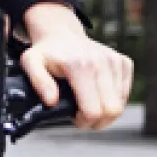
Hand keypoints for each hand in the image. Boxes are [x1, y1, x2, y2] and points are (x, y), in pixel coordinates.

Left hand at [19, 2, 133, 130]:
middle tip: (84, 117)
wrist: (61, 34)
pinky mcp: (124, 62)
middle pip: (111, 110)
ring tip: (89, 106)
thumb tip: (51, 101)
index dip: (84, 122)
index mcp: (79, 66)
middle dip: (97, 122)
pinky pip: (126, 93)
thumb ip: (38, 83)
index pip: (93, 110)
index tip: (74, 118)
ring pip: (121, 105)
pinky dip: (114, 100)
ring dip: (106, 112)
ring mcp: (115, 61)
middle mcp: (101, 62)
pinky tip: (98, 95)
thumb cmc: (46, 52)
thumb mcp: (31, 64)